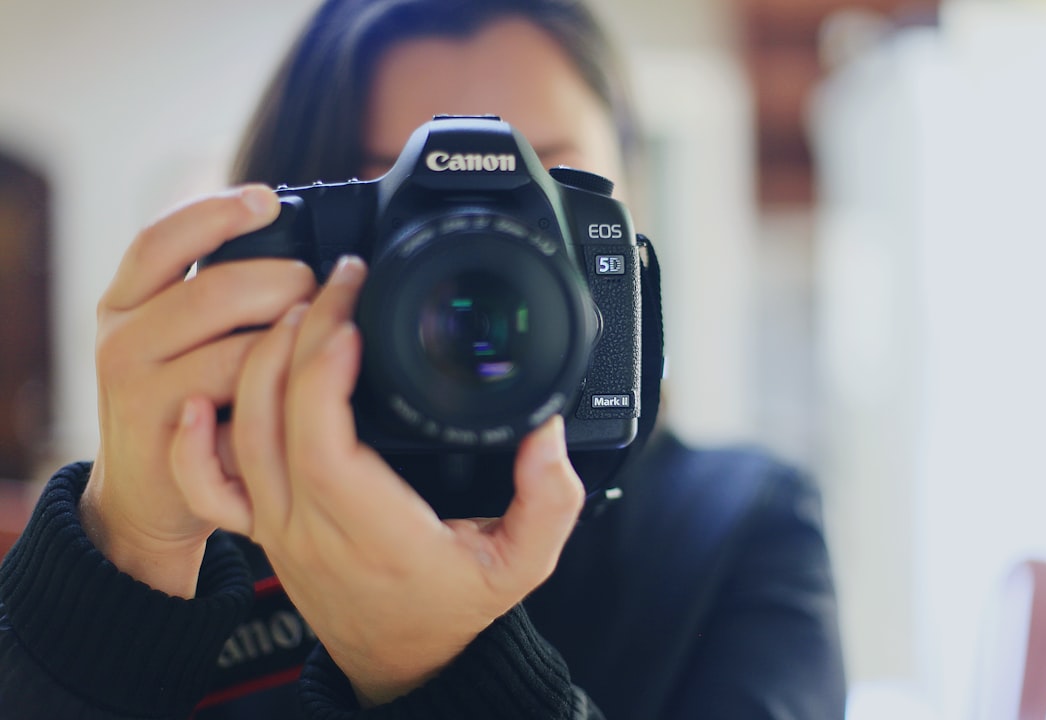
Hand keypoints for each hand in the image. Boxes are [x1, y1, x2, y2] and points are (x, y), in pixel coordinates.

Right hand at [81, 185, 316, 597]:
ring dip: (292, 337)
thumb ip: (212, 294)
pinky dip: (279, 387)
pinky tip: (298, 385)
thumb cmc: (179, 401)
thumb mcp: (176, 338)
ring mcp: (137, 387)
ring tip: (318, 336)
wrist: (145, 493)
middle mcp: (122, 336)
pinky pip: (241, 399)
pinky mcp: (165, 433)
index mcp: (126, 299)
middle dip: (283, 282)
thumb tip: (294, 244)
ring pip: (237, 347)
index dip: (217, 213)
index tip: (270, 200)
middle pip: (214, 289)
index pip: (162, 238)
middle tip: (319, 289)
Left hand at [172, 256, 584, 704]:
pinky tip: (203, 394)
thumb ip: (550, 500)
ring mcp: (279, 527)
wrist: (403, 660)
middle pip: (275, 422)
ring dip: (262, 363)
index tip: (355, 316)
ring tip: (301, 307)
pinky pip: (207, 485)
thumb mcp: (525, 563)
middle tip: (337, 283)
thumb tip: (545, 433)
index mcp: (375, 533)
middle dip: (300, 338)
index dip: (326, 373)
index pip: (324, 444)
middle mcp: (314, 529)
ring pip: (242, 436)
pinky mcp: (263, 526)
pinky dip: (193, 439)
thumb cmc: (454, 606)